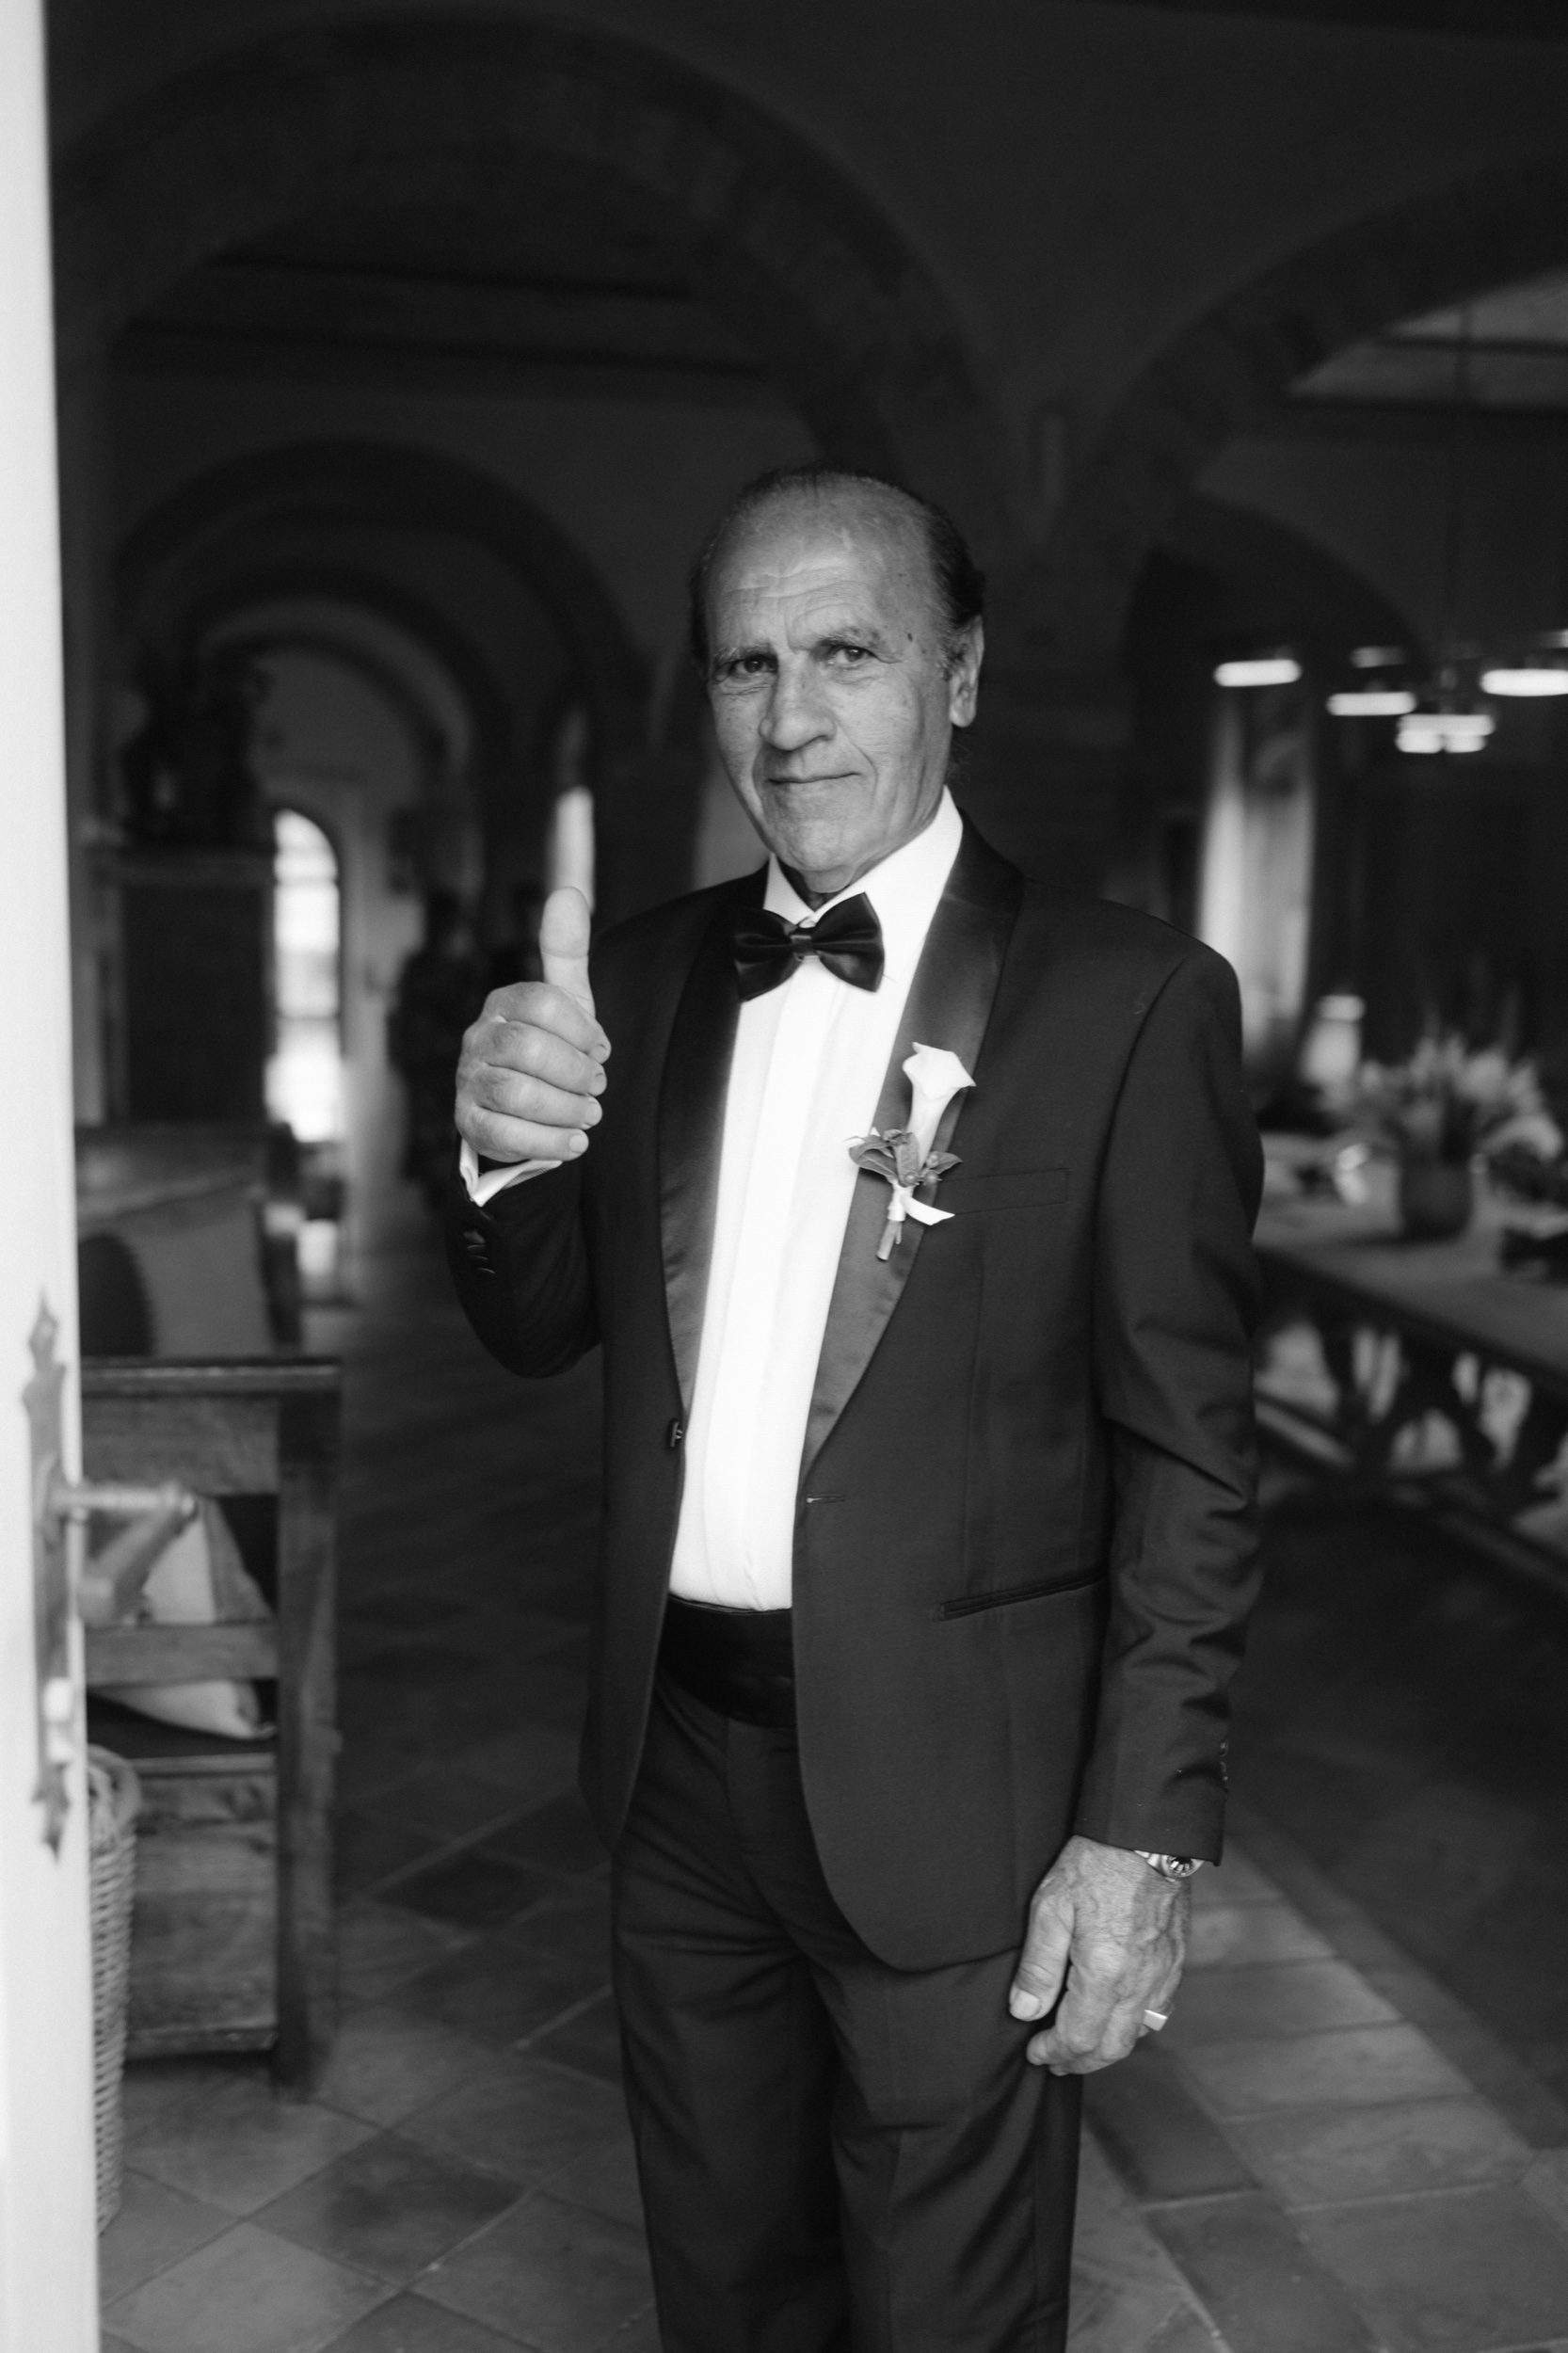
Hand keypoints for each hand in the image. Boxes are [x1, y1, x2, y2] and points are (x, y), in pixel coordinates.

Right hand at [455, 888, 609, 1164]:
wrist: (525, 1109)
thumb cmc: (549, 1048)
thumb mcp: (565, 1003)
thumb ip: (567, 952)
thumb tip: (568, 892)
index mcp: (504, 1003)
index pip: (542, 1002)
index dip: (582, 1030)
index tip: (602, 1050)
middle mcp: (479, 1038)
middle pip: (526, 1048)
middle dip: (573, 1072)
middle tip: (597, 1087)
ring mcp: (468, 1080)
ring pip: (514, 1093)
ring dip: (563, 1109)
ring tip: (587, 1116)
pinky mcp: (468, 1122)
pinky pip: (503, 1133)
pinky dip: (546, 1142)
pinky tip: (572, 1143)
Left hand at [1008, 1835, 1187, 2074]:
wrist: (1147, 1834)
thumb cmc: (1095, 1864)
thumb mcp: (1051, 1908)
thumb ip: (1038, 1967)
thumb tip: (1024, 2012)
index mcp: (1105, 1975)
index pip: (1078, 2038)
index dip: (1054, 2053)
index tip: (1035, 2053)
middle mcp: (1140, 1984)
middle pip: (1111, 2047)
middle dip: (1080, 2061)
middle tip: (1055, 2060)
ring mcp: (1163, 1974)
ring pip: (1138, 2034)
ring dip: (1107, 2048)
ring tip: (1081, 2045)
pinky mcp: (1175, 1960)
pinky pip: (1158, 2011)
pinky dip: (1135, 2026)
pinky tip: (1117, 2016)